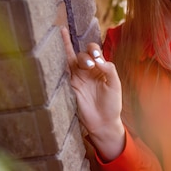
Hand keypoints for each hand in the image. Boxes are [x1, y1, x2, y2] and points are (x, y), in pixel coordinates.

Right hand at [61, 27, 124, 160]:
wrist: (103, 122)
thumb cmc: (112, 104)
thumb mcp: (115, 84)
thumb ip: (109, 69)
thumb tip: (97, 58)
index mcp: (100, 68)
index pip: (94, 52)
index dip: (94, 50)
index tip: (97, 58)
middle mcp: (87, 71)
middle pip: (82, 54)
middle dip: (86, 56)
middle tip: (91, 65)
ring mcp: (77, 78)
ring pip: (70, 59)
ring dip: (73, 56)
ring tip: (87, 65)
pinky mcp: (68, 85)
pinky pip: (62, 71)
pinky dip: (58, 60)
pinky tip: (55, 48)